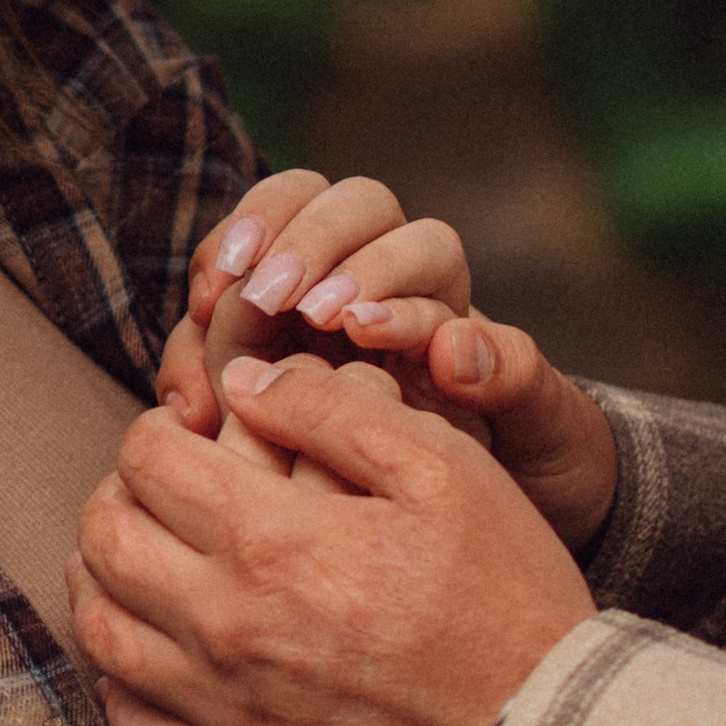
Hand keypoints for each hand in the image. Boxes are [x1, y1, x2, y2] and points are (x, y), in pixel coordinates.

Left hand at [69, 350, 596, 725]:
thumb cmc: (507, 594)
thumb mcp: (446, 469)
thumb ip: (335, 412)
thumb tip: (245, 382)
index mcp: (272, 538)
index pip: (149, 459)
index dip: (160, 428)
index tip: (193, 431)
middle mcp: (226, 623)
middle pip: (106, 538)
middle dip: (120, 493)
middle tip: (159, 487)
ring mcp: (224, 705)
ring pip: (101, 631)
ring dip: (103, 577)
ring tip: (141, 556)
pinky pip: (131, 721)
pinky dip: (120, 675)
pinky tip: (152, 648)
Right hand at [159, 172, 620, 553]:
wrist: (465, 521)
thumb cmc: (517, 458)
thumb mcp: (537, 425)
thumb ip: (512, 376)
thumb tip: (456, 345)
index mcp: (448, 287)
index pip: (418, 244)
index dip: (380, 272)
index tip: (349, 323)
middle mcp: (377, 273)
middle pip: (337, 204)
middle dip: (303, 243)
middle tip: (275, 298)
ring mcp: (306, 302)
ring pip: (266, 233)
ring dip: (235, 261)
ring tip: (216, 312)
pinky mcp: (251, 346)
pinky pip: (212, 308)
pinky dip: (191, 334)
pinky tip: (188, 397)